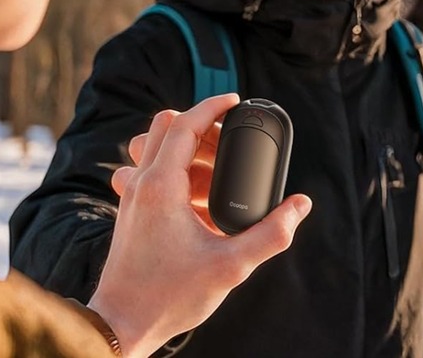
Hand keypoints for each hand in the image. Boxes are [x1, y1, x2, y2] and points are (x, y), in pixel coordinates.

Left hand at [88, 94, 311, 357]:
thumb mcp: (230, 266)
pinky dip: (175, 172)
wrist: (122, 322)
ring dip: (185, 150)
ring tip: (215, 177)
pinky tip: (199, 203)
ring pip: (153, 148)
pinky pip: (150, 173)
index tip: (234, 100)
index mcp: (160, 187)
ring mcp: (132, 197)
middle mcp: (141, 184)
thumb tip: (299, 206)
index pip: (183, 124)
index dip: (211, 106)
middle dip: (199, 126)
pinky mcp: (131, 212)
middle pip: (164, 127)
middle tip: (228, 144)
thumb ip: (270, 234)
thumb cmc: (169, 296)